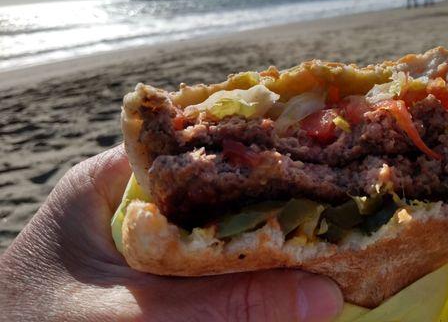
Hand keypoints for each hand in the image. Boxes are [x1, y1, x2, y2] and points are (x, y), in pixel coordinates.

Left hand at [0, 145, 342, 321]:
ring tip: (321, 238)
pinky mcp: (153, 277)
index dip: (255, 154)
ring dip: (261, 240)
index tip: (311, 163)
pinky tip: (281, 280)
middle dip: (268, 202)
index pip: (196, 148)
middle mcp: (130, 202)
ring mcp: (143, 242)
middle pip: (214, 191)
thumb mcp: (133, 318)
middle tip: (330, 207)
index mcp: (111, 182)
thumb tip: (323, 295)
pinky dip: (242, 273)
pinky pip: (208, 267)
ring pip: (216, 232)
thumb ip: (222, 306)